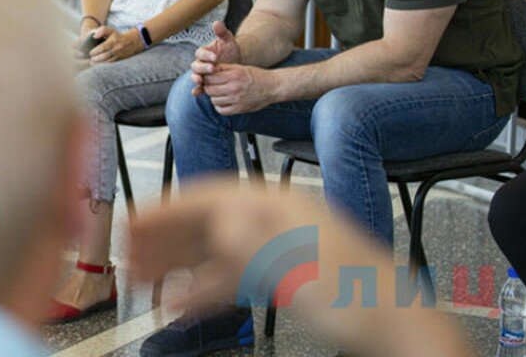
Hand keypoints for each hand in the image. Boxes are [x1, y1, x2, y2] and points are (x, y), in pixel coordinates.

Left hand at [89, 25, 142, 63]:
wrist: (132, 42)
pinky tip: (98, 65)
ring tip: (92, 63)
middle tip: (90, 59)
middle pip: (104, 56)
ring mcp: (118, 55)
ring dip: (98, 63)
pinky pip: (110, 64)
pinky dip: (103, 66)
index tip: (90, 53)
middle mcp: (117, 49)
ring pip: (107, 62)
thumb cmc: (117, 36)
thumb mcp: (111, 31)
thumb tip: (94, 36)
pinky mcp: (119, 60)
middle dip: (96, 59)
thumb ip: (102, 30)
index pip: (103, 47)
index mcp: (114, 41)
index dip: (95, 51)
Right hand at [129, 181, 471, 356]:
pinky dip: (201, 290)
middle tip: (127, 253)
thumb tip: (220, 221)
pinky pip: (229, 278)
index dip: (168, 208)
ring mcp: (275, 247)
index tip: (134, 221)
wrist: (398, 327)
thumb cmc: (361, 295)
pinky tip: (179, 305)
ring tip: (141, 280)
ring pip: (212, 251)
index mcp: (278, 206)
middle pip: (206, 222)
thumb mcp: (304, 268)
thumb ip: (256, 243)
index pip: (210, 197)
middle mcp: (272, 220)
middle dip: (164, 238)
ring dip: (175, 264)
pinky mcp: (279, 275)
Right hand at [191, 22, 240, 95]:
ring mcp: (201, 74)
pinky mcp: (204, 83)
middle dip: (202, 67)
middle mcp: (200, 63)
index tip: (215, 57)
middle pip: (196, 65)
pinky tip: (197, 93)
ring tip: (200, 81)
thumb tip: (216, 23)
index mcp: (204, 52)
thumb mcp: (228, 40)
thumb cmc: (230, 50)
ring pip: (195, 75)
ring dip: (196, 78)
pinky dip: (196, 90)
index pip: (200, 53)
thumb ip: (222, 32)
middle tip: (212, 69)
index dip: (206, 55)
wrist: (235, 63)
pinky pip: (198, 86)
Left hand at [195, 63, 276, 114]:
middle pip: (209, 89)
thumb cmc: (256, 76)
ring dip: (214, 96)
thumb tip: (208, 69)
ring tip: (219, 93)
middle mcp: (234, 88)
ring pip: (213, 100)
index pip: (210, 77)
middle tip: (211, 85)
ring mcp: (236, 100)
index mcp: (234, 75)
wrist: (272, 87)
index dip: (206, 77)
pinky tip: (223, 101)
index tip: (207, 77)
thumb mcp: (240, 68)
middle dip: (208, 87)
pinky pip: (221, 110)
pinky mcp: (239, 109)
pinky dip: (219, 106)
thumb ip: (224, 68)